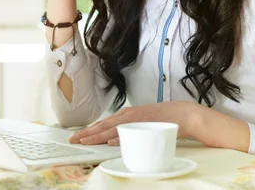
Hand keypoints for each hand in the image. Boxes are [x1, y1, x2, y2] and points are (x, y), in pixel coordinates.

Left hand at [68, 101, 198, 145]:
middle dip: (86, 133)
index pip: (103, 124)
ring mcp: (135, 120)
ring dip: (97, 135)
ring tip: (85, 141)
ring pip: (112, 129)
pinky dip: (118, 136)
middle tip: (73, 140)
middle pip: (103, 126)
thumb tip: (115, 138)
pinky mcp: (144, 125)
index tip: (77, 136)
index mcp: (125, 115)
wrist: (181, 114)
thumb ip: (128, 128)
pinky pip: (129, 132)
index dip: (89, 130)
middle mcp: (127, 115)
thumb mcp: (139, 122)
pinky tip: (109, 141)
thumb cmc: (160, 119)